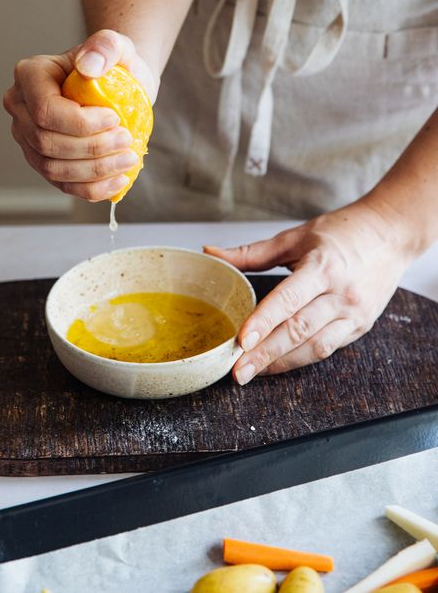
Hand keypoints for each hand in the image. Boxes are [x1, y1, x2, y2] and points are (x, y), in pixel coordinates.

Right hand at [3, 29, 157, 201]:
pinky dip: (92, 189)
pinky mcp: (45, 162)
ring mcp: (28, 139)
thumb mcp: (116, 45)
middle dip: (92, 148)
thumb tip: (88, 67)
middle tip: (126, 140)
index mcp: (29, 76)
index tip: (115, 118)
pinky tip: (119, 181)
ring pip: (53, 169)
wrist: (118, 84)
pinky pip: (63, 186)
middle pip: (47, 142)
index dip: (81, 123)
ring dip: (95, 170)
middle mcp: (21, 109)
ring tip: (129, 159)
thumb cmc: (113, 62)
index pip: (46, 111)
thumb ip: (105, 46)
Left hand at [205, 201, 410, 381]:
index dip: (263, 322)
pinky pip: (328, 348)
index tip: (241, 341)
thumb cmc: (342, 232)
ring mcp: (355, 313)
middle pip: (299, 330)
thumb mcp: (295, 236)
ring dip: (282, 363)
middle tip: (237, 371)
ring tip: (253, 372)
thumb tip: (211, 253)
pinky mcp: (361, 326)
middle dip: (266, 354)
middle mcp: (342, 293)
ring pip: (315, 346)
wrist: (392, 233)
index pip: (288, 299)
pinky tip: (279, 363)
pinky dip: (301, 358)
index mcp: (323, 266)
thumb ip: (252, 252)